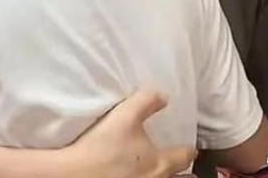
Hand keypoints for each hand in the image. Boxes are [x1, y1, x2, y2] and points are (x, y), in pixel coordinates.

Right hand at [66, 90, 194, 177]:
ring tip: (166, 175)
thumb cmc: (104, 146)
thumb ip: (147, 101)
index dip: (188, 150)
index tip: (190, 147)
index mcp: (160, 162)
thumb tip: (163, 96)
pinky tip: (139, 176)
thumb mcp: (126, 115)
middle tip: (188, 172)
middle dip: (185, 175)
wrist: (77, 174)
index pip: (184, 157)